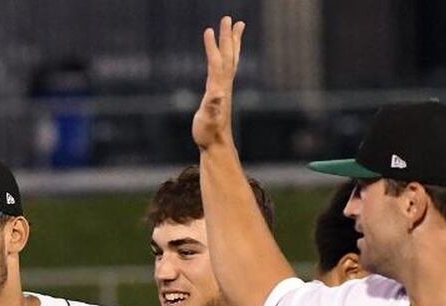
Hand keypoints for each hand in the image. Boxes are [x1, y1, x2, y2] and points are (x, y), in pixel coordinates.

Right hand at [192, 16, 245, 151]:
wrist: (217, 145)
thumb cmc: (209, 134)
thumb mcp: (207, 121)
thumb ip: (212, 107)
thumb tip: (218, 94)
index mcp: (218, 89)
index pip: (215, 63)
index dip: (212, 47)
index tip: (209, 30)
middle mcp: (224, 85)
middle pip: (228, 56)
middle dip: (228, 37)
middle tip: (229, 18)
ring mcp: (224, 88)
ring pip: (232, 59)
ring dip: (234, 42)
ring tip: (238, 26)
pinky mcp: (222, 92)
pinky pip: (228, 67)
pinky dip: (229, 55)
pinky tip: (227, 52)